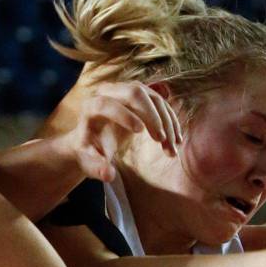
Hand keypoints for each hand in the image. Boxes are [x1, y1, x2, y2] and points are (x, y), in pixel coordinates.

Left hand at [63, 82, 180, 181]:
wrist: (95, 138)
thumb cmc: (90, 150)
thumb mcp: (89, 161)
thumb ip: (96, 168)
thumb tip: (108, 175)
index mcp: (91, 107)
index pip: (106, 103)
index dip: (123, 115)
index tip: (140, 131)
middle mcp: (109, 92)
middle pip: (134, 92)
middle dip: (151, 115)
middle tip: (161, 140)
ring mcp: (127, 91)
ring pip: (152, 98)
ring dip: (166, 122)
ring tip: (171, 148)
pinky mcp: (141, 96)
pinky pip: (161, 103)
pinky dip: (170, 121)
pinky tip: (176, 140)